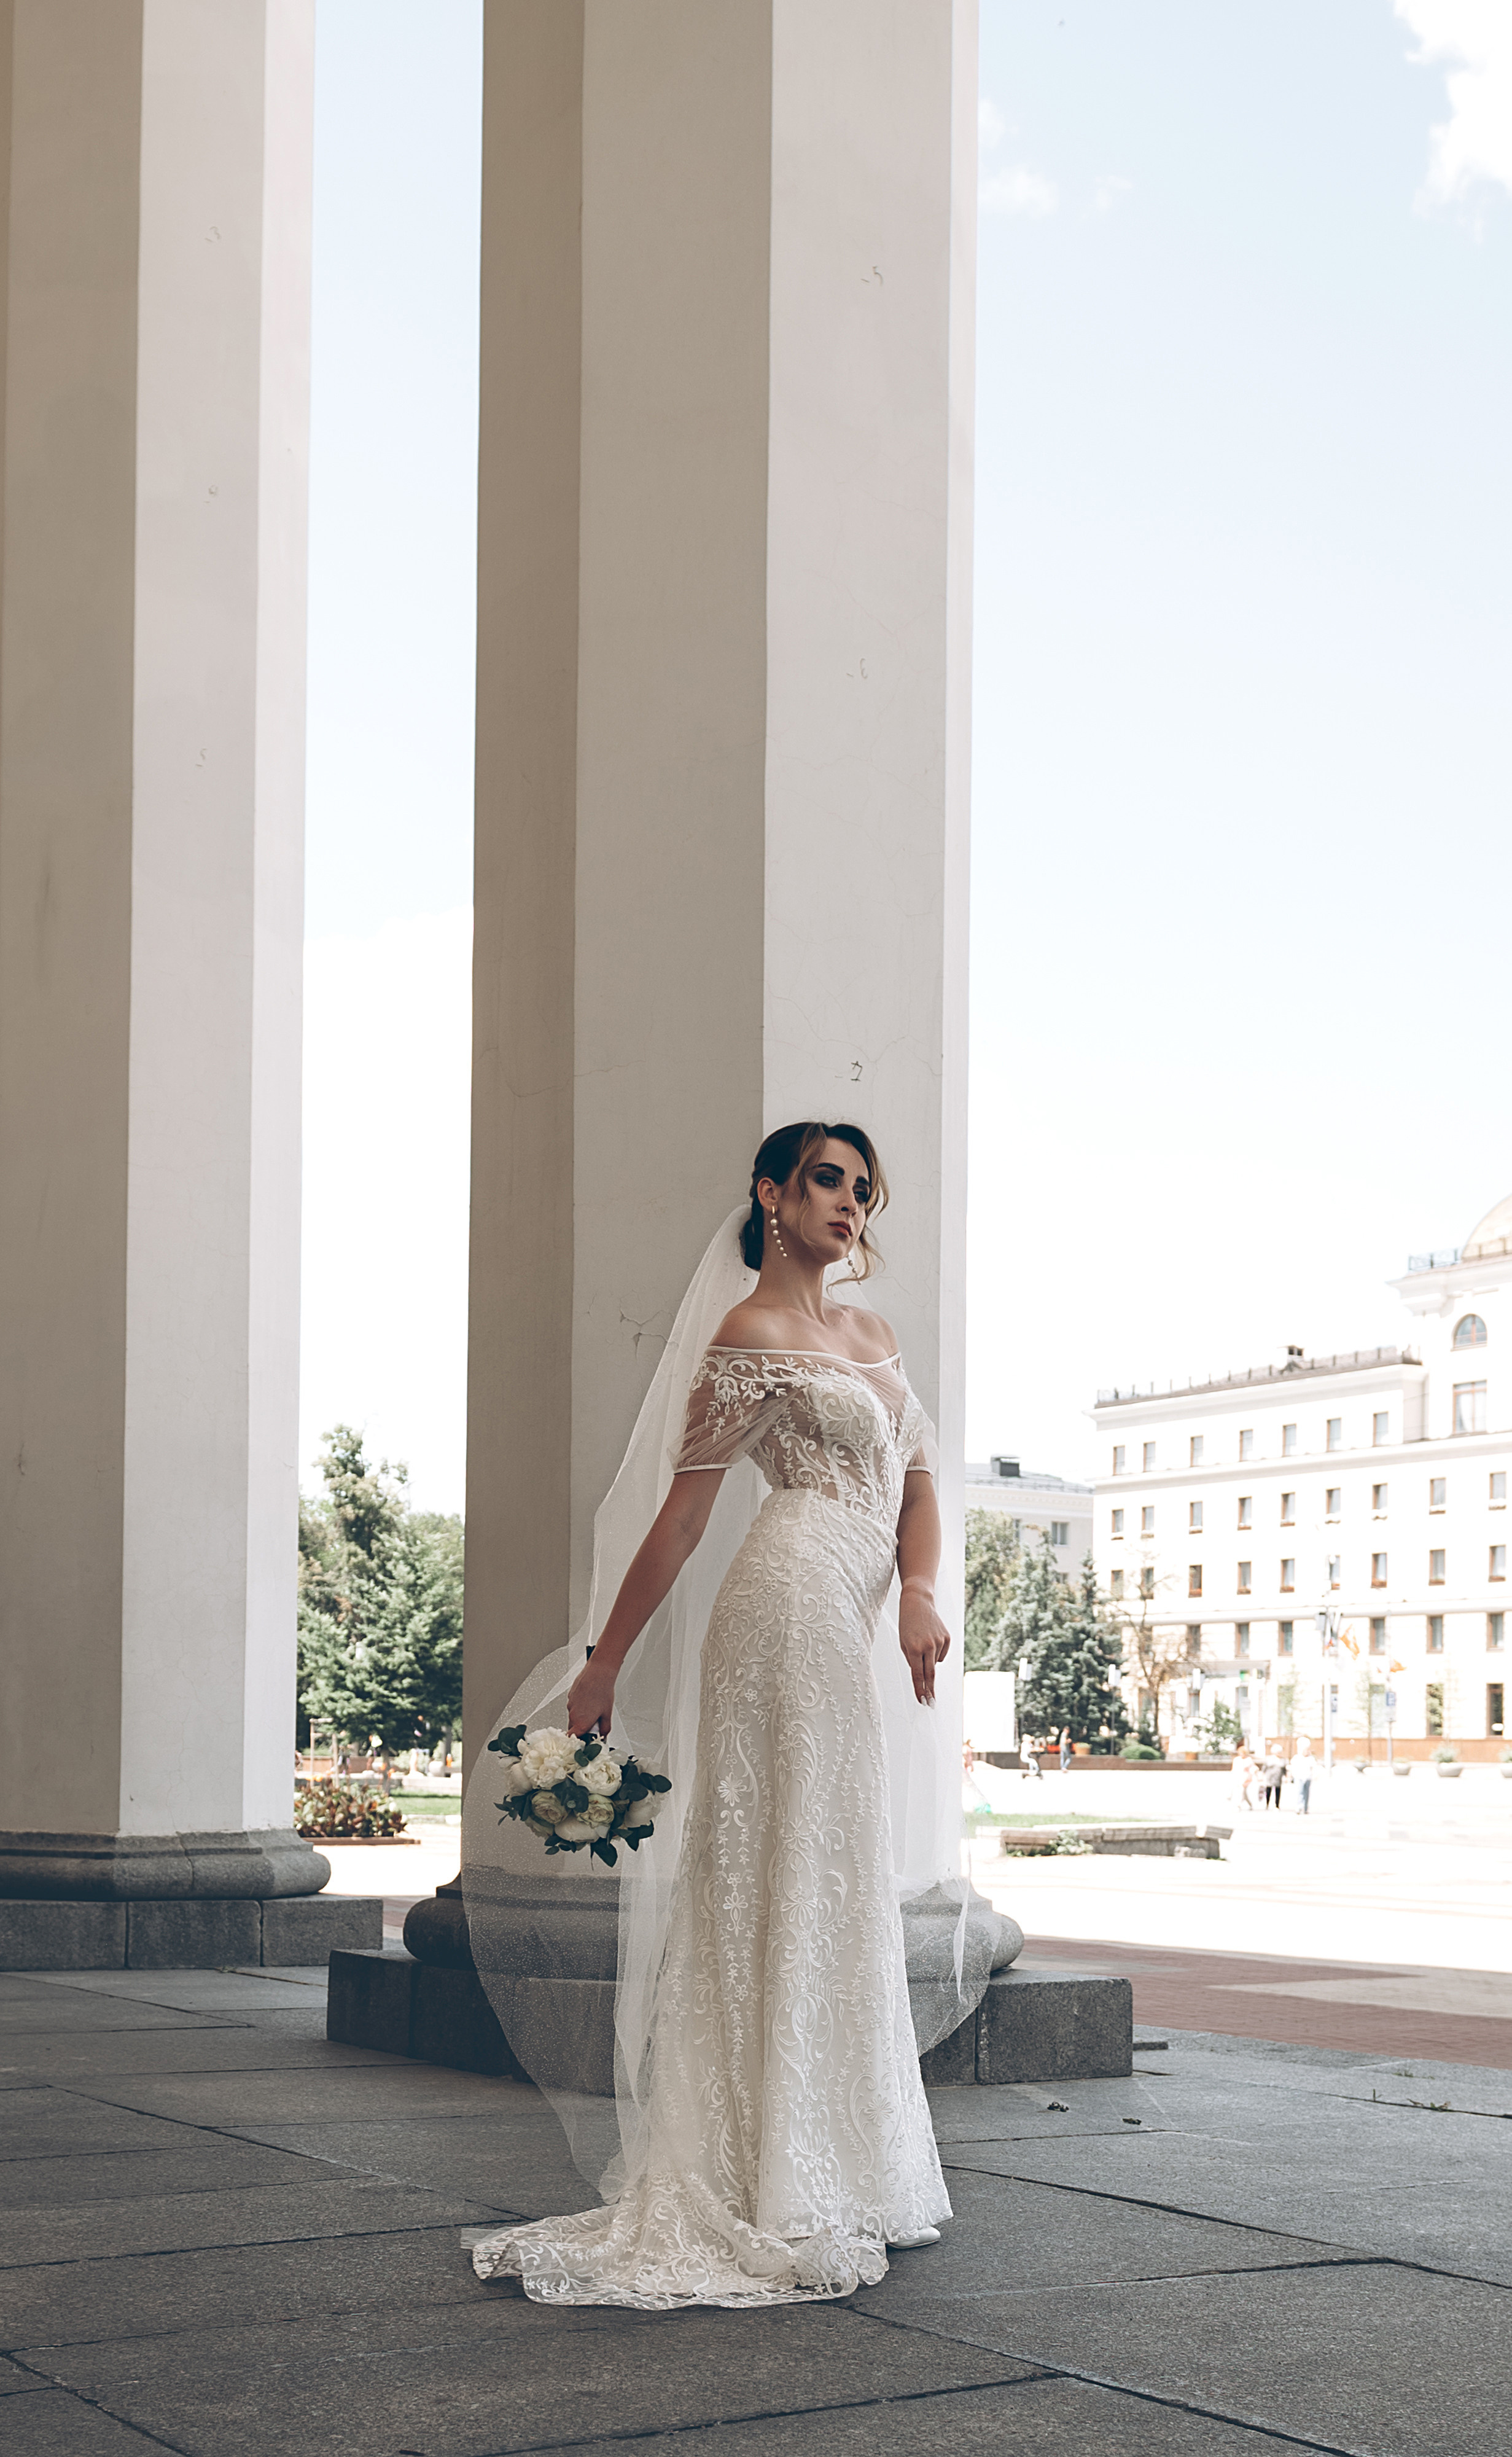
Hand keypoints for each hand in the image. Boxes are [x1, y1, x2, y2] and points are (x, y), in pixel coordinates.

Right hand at [566, 1653, 616, 1739]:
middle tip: (593, 1723)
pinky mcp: (570, 1695)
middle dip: (581, 1728)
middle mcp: (573, 1714)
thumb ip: (604, 1728)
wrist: (599, 1672)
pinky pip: (573, 1705)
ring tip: (593, 1707)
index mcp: (581, 1722)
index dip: (577, 1741)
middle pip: (573, 1728)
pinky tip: (590, 1699)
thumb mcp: (607, 1713)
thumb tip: (603, 1734)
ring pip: (573, 1715)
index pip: (572, 1738)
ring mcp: (570, 1704)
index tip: (583, 1741)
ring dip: (581, 1715)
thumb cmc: (602, 1690)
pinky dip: (580, 1705)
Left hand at [899, 1582, 949, 1705]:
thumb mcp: (903, 1642)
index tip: (922, 1702)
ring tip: (922, 1642)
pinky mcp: (947, 1638)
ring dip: (928, 1659)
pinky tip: (931, 1638)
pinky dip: (936, 1651)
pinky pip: (941, 1654)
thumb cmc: (907, 1623)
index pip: (917, 1675)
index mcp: (914, 1648)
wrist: (918, 1602)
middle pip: (930, 1675)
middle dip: (930, 1691)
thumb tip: (922, 1675)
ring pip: (935, 1662)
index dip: (919, 1690)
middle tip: (931, 1704)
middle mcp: (928, 1646)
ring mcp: (939, 1642)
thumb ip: (911, 1659)